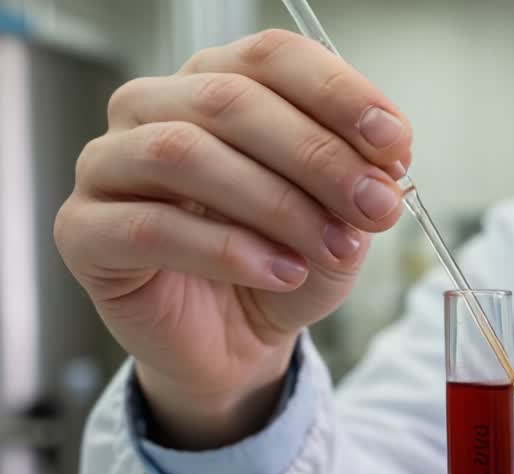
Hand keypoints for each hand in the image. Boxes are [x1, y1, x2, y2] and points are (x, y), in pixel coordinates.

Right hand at [55, 30, 411, 447]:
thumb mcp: (340, 221)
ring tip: (334, 247)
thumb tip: (383, 162)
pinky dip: (229, 250)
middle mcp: (152, 109)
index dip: (338, 93)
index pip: (271, 57)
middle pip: (230, 101)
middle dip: (319, 156)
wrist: (238, 343)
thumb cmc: (283, 265)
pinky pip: (150, 227)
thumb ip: (356, 183)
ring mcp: (108, 165)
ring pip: (184, 154)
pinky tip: (282, 273)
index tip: (396, 144)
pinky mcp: (84, 231)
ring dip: (276, 203)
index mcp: (216, 83)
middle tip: (377, 206)